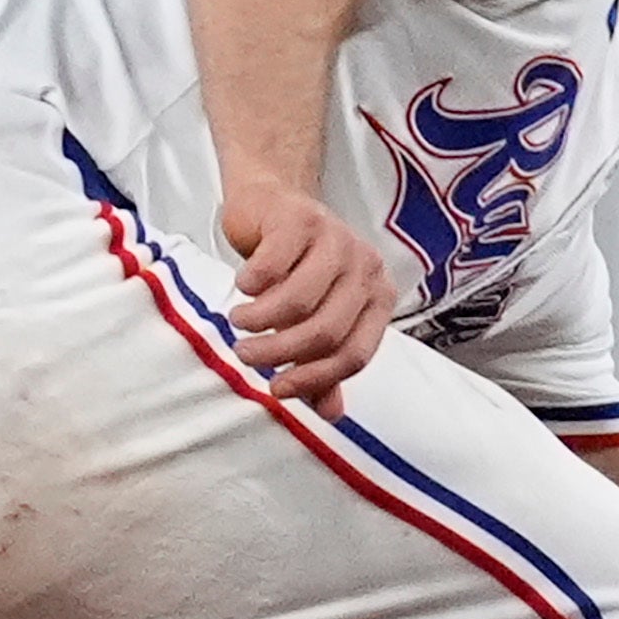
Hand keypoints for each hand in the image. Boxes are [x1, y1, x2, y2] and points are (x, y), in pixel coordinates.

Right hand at [222, 183, 394, 405]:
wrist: (272, 205)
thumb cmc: (295, 268)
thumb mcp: (313, 316)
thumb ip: (323, 363)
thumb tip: (329, 413)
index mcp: (378, 299)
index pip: (356, 354)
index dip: (316, 378)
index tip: (277, 390)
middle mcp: (366, 269)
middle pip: (326, 332)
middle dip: (280, 353)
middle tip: (247, 355)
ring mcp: (337, 241)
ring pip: (299, 302)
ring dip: (260, 320)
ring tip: (240, 322)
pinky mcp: (302, 220)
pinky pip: (273, 266)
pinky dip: (251, 284)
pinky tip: (242, 286)